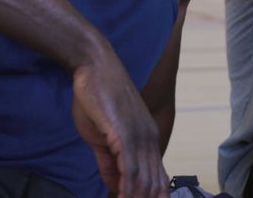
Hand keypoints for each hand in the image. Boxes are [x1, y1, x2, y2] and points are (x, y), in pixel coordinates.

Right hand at [71, 57, 168, 197]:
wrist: (94, 66)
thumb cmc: (96, 96)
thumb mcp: (101, 135)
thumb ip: (108, 161)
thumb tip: (115, 185)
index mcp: (148, 139)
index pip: (159, 178)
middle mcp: (150, 139)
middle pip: (155, 184)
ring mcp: (139, 137)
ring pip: (145, 181)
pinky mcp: (125, 134)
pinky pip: (130, 170)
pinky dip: (126, 190)